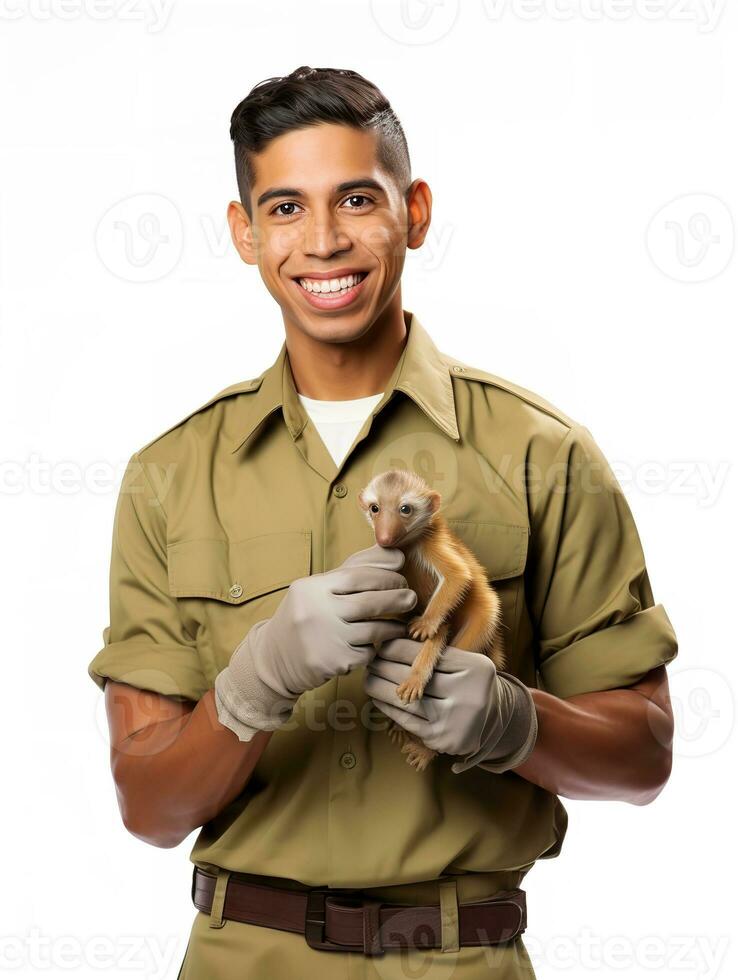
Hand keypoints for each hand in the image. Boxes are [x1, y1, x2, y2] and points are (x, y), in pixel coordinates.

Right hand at [214, 544, 417, 739]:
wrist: (274, 659)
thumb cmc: (306, 615)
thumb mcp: (320, 587)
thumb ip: (356, 569)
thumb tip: (396, 554)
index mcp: (312, 588)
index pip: (358, 576)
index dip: (386, 575)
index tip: (401, 577)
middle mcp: (316, 612)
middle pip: (370, 602)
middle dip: (397, 598)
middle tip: (410, 597)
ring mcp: (325, 639)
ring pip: (375, 630)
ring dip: (393, 626)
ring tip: (399, 623)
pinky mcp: (334, 663)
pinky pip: (367, 653)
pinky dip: (373, 648)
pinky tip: (373, 644)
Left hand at [364, 637, 537, 772]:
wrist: (492, 721)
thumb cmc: (470, 683)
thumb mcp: (464, 661)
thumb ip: (436, 651)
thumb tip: (391, 639)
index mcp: (474, 667)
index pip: (426, 653)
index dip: (398, 647)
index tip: (382, 644)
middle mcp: (467, 693)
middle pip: (414, 675)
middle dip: (386, 665)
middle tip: (370, 659)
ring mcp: (454, 719)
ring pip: (405, 698)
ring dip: (380, 686)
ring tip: (369, 676)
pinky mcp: (440, 739)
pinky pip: (406, 719)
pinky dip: (387, 707)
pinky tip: (377, 697)